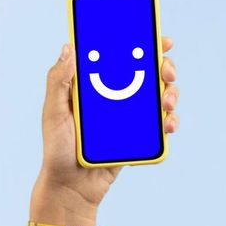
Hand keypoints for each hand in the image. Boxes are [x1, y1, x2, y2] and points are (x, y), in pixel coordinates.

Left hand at [30, 41, 178, 225]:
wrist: (72, 187)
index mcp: (95, 85)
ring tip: (166, 104)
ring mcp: (129, 116)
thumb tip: (69, 47)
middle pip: (148, 72)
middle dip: (164, 67)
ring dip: (171, 94)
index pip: (120, 56)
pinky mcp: (139, 136)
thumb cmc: (57, 149)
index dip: (141, 42)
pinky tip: (167, 126)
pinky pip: (161, 124)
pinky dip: (169, 122)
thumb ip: (58, 81)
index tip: (157, 37)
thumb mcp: (54, 112)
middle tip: (166, 72)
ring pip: (159, 96)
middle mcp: (115, 96)